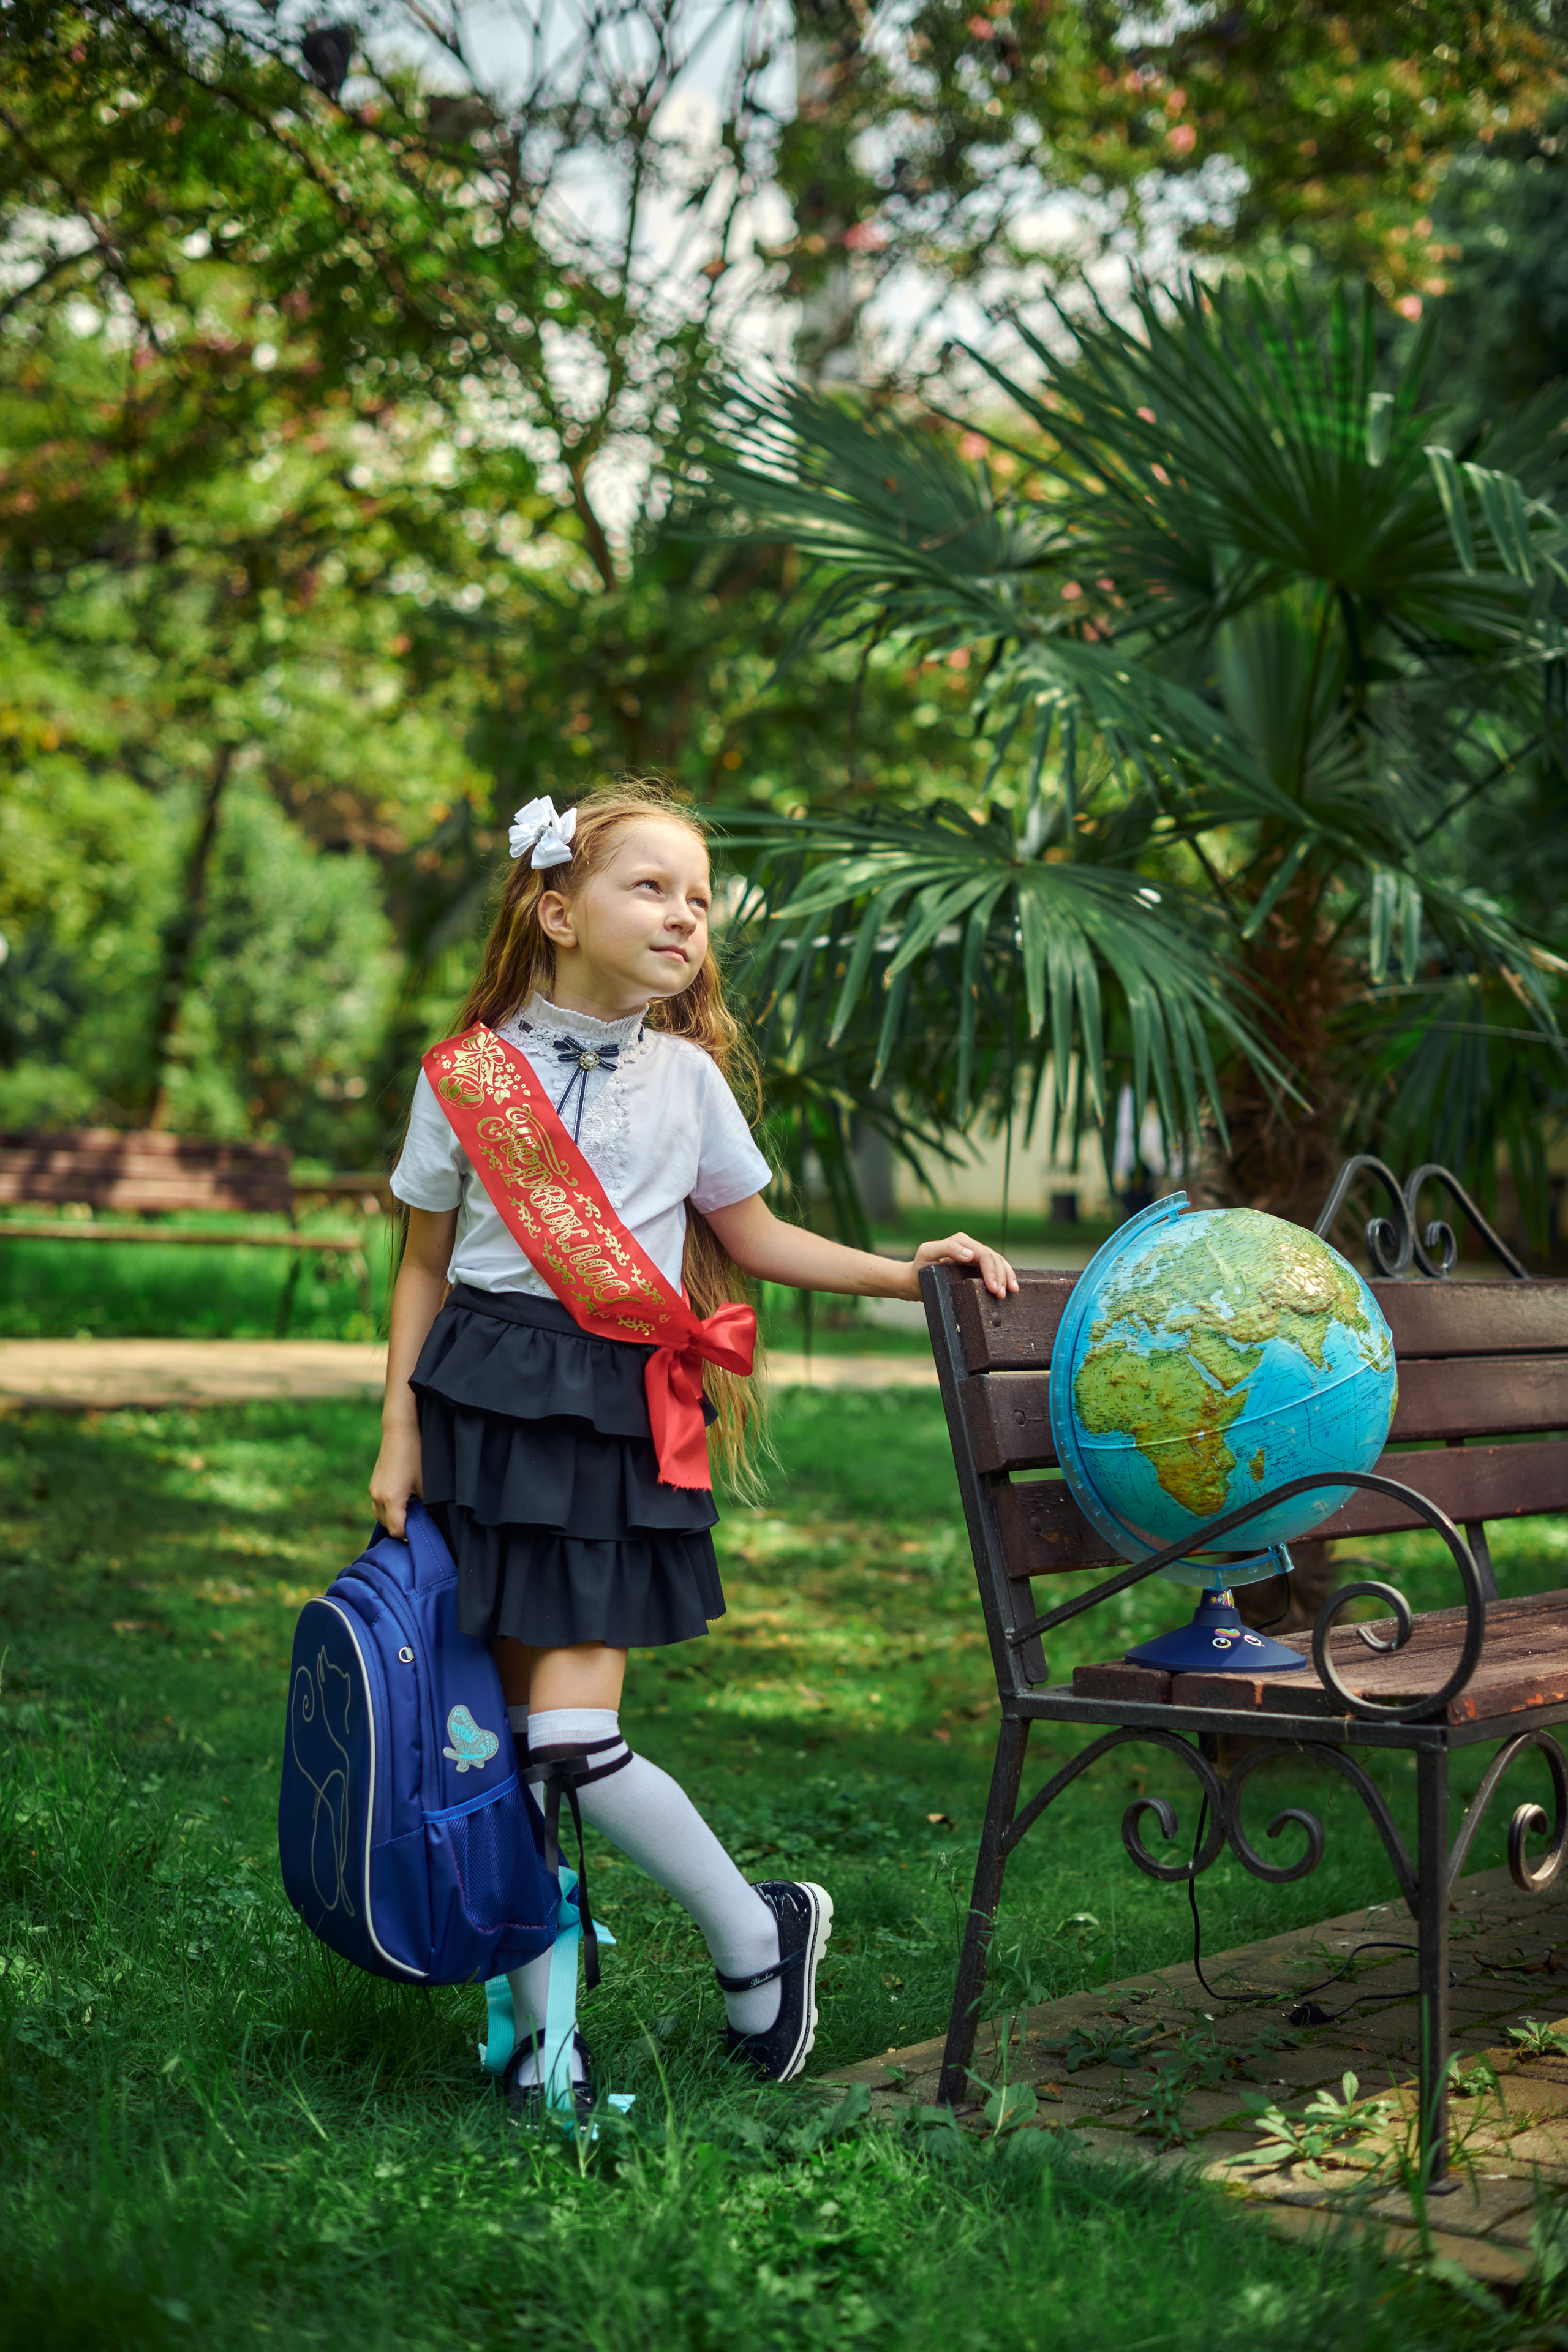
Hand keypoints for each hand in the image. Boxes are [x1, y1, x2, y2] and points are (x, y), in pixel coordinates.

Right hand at [369, 1421, 423, 1539]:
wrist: (399, 1432)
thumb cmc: (416, 1455)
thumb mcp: (426, 1484)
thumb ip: (426, 1507)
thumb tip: (431, 1521)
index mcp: (391, 1499)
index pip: (397, 1531)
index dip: (411, 1534)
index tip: (424, 1531)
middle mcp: (378, 1497)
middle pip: (388, 1527)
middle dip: (404, 1527)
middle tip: (421, 1521)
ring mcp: (373, 1491)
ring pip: (382, 1517)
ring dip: (396, 1518)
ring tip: (414, 1510)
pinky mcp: (373, 1485)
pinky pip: (379, 1506)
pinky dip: (391, 1509)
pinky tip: (405, 1500)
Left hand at [911, 1233, 1018, 1300]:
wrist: (914, 1281)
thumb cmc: (919, 1268)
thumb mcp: (927, 1254)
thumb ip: (947, 1248)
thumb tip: (970, 1254)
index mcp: (961, 1241)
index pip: (983, 1254)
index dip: (991, 1271)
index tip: (994, 1288)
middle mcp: (970, 1247)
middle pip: (994, 1259)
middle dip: (1001, 1276)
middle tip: (1002, 1294)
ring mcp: (975, 1257)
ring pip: (998, 1263)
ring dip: (1007, 1277)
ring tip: (1011, 1292)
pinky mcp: (976, 1267)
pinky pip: (995, 1269)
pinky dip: (1005, 1276)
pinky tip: (1012, 1287)